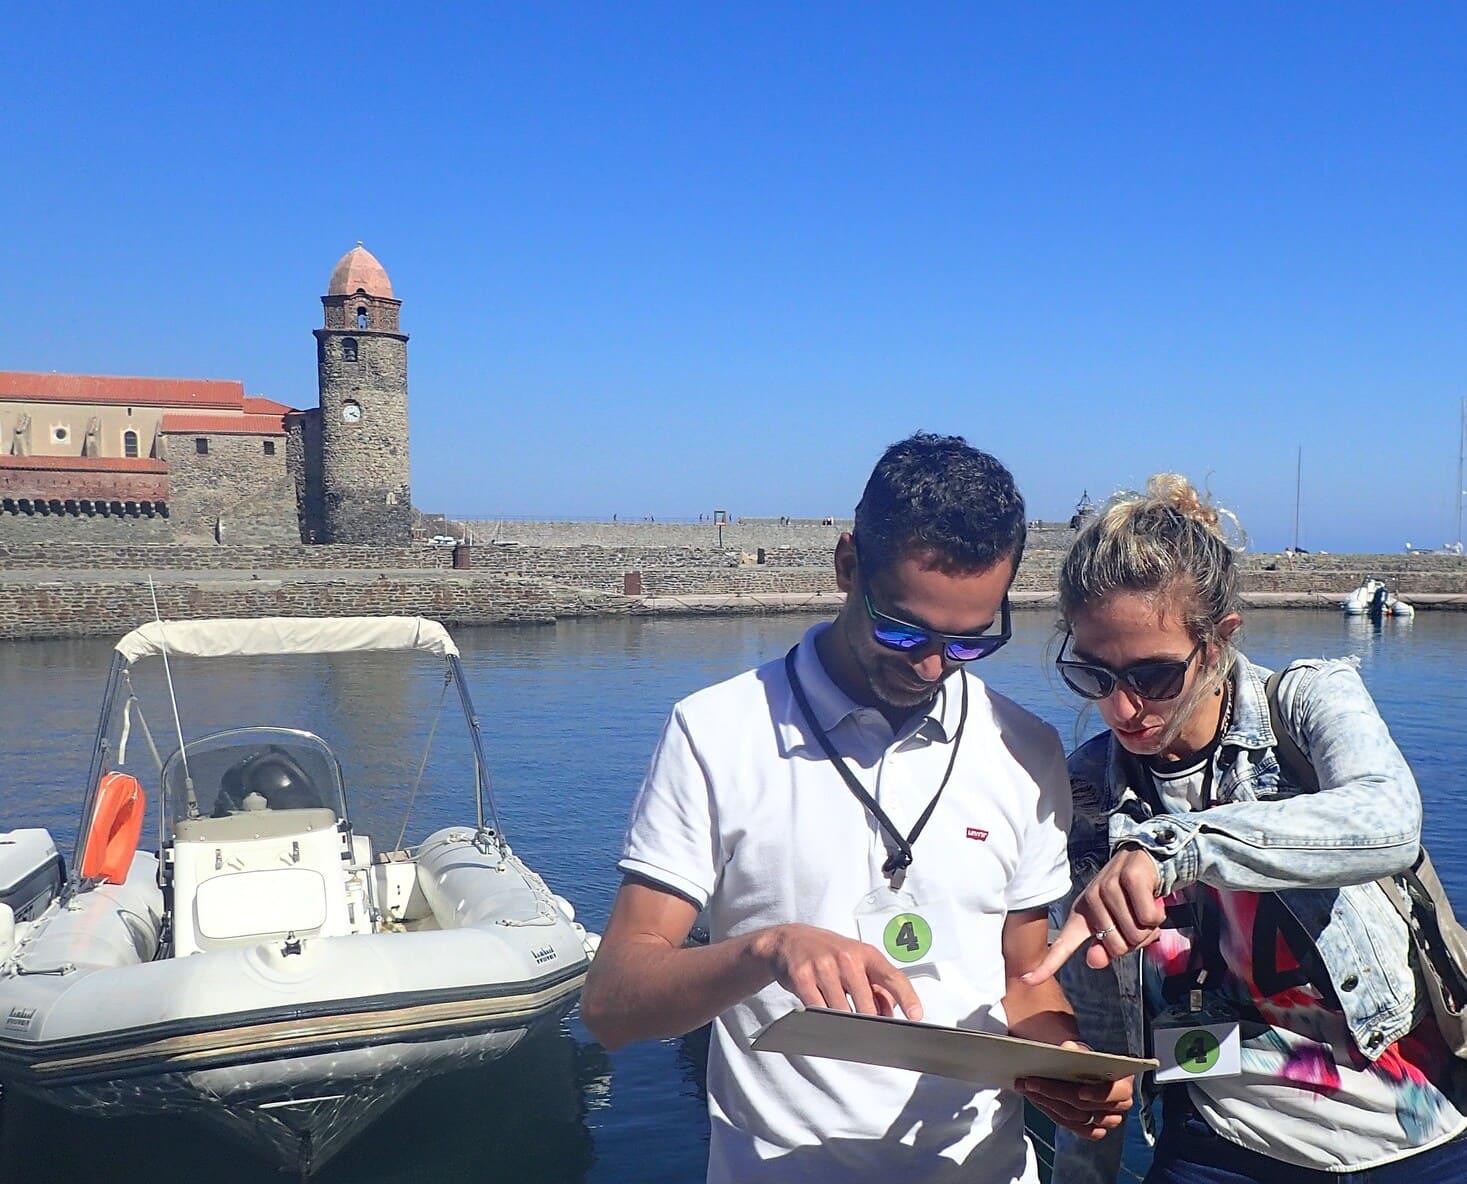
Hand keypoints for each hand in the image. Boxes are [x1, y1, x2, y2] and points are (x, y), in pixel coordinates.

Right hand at [753, 923, 922, 1019]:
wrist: (788, 940)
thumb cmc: (828, 952)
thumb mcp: (856, 961)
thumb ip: (875, 986)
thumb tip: (889, 1013)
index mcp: (865, 953)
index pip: (892, 977)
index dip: (907, 998)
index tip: (916, 1016)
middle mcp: (846, 957)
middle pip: (866, 1005)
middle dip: (869, 1023)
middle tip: (867, 1031)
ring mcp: (823, 966)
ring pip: (842, 1012)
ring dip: (843, 1022)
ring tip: (838, 1015)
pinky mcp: (802, 977)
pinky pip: (818, 1010)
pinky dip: (822, 1018)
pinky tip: (822, 1013)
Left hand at [1015, 1049, 1132, 1139]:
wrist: (1069, 1055)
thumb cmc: (1076, 1049)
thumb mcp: (1076, 1042)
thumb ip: (1075, 1046)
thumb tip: (1070, 1048)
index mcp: (1122, 1078)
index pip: (1119, 1092)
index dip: (1101, 1094)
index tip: (1081, 1093)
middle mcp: (1117, 1102)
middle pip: (1089, 1107)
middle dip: (1057, 1094)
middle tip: (1032, 1082)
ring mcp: (1104, 1116)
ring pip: (1078, 1118)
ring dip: (1049, 1104)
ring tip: (1028, 1087)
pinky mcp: (1090, 1126)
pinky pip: (1074, 1127)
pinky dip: (1053, 1113)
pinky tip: (1037, 1099)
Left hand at [1023, 848, 1164, 985]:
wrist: (1144, 861)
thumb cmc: (1129, 899)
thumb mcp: (1116, 926)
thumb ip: (1106, 949)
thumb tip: (1093, 962)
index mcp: (1082, 916)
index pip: (1063, 945)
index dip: (1046, 965)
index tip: (1026, 980)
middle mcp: (1090, 901)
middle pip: (1118, 948)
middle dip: (1136, 940)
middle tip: (1136, 920)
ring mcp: (1107, 888)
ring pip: (1135, 934)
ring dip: (1149, 927)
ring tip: (1142, 909)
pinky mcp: (1128, 879)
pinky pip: (1148, 918)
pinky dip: (1157, 915)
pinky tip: (1151, 899)